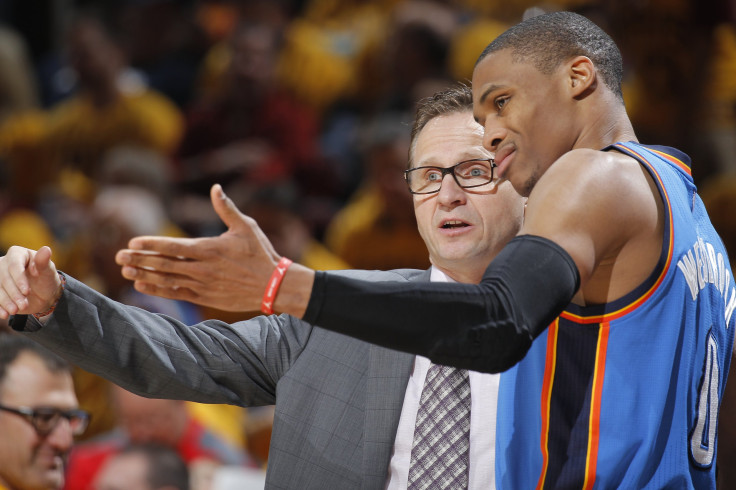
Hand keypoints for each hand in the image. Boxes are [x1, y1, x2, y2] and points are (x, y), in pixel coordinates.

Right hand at [0, 246, 62, 318]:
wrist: (42, 294)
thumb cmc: (46, 279)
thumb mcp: (48, 272)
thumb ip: (44, 262)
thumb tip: (46, 249)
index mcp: (17, 254)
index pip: (14, 266)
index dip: (19, 279)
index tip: (27, 291)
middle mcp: (4, 263)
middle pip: (4, 279)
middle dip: (13, 293)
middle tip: (23, 305)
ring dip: (5, 301)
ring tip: (15, 311)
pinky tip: (4, 314)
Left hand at [115, 184, 281, 311]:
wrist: (273, 286)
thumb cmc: (261, 253)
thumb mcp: (246, 227)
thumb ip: (226, 208)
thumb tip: (216, 188)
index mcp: (210, 248)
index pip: (173, 246)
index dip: (151, 244)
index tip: (132, 242)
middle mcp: (203, 268)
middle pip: (164, 263)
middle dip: (139, 259)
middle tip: (118, 256)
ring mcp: (202, 284)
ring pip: (167, 279)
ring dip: (144, 274)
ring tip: (125, 271)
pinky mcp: (205, 297)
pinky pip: (176, 294)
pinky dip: (158, 290)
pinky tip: (142, 286)